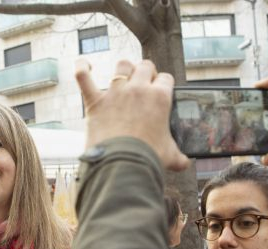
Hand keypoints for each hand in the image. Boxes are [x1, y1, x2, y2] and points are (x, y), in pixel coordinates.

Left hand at [74, 59, 189, 170]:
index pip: (166, 78)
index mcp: (160, 98)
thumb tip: (185, 164)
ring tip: (124, 78)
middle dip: (146, 72)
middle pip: (145, 66)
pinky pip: (83, 76)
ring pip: (122, 66)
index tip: (160, 92)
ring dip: (124, 69)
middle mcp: (139, 89)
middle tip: (144, 85)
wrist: (122, 164)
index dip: (163, 84)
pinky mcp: (95, 101)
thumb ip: (179, 157)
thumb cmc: (148, 158)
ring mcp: (116, 93)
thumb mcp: (169, 156)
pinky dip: (82, 68)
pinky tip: (84, 65)